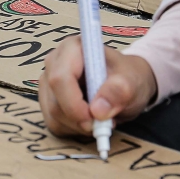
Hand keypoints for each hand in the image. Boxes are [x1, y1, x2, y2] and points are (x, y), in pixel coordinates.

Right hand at [39, 36, 156, 137]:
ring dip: (78, 126)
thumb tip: (98, 110)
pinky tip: (89, 120)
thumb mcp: (131, 82)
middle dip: (79, 119)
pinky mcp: (47, 100)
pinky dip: (73, 129)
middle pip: (55, 101)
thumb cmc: (127, 77)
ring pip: (53, 115)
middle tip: (103, 123)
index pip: (60, 79)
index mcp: (72, 48)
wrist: (126, 84)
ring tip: (100, 119)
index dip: (73, 103)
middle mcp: (54, 63)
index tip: (94, 118)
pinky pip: (53, 123)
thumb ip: (118, 91)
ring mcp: (48, 83)